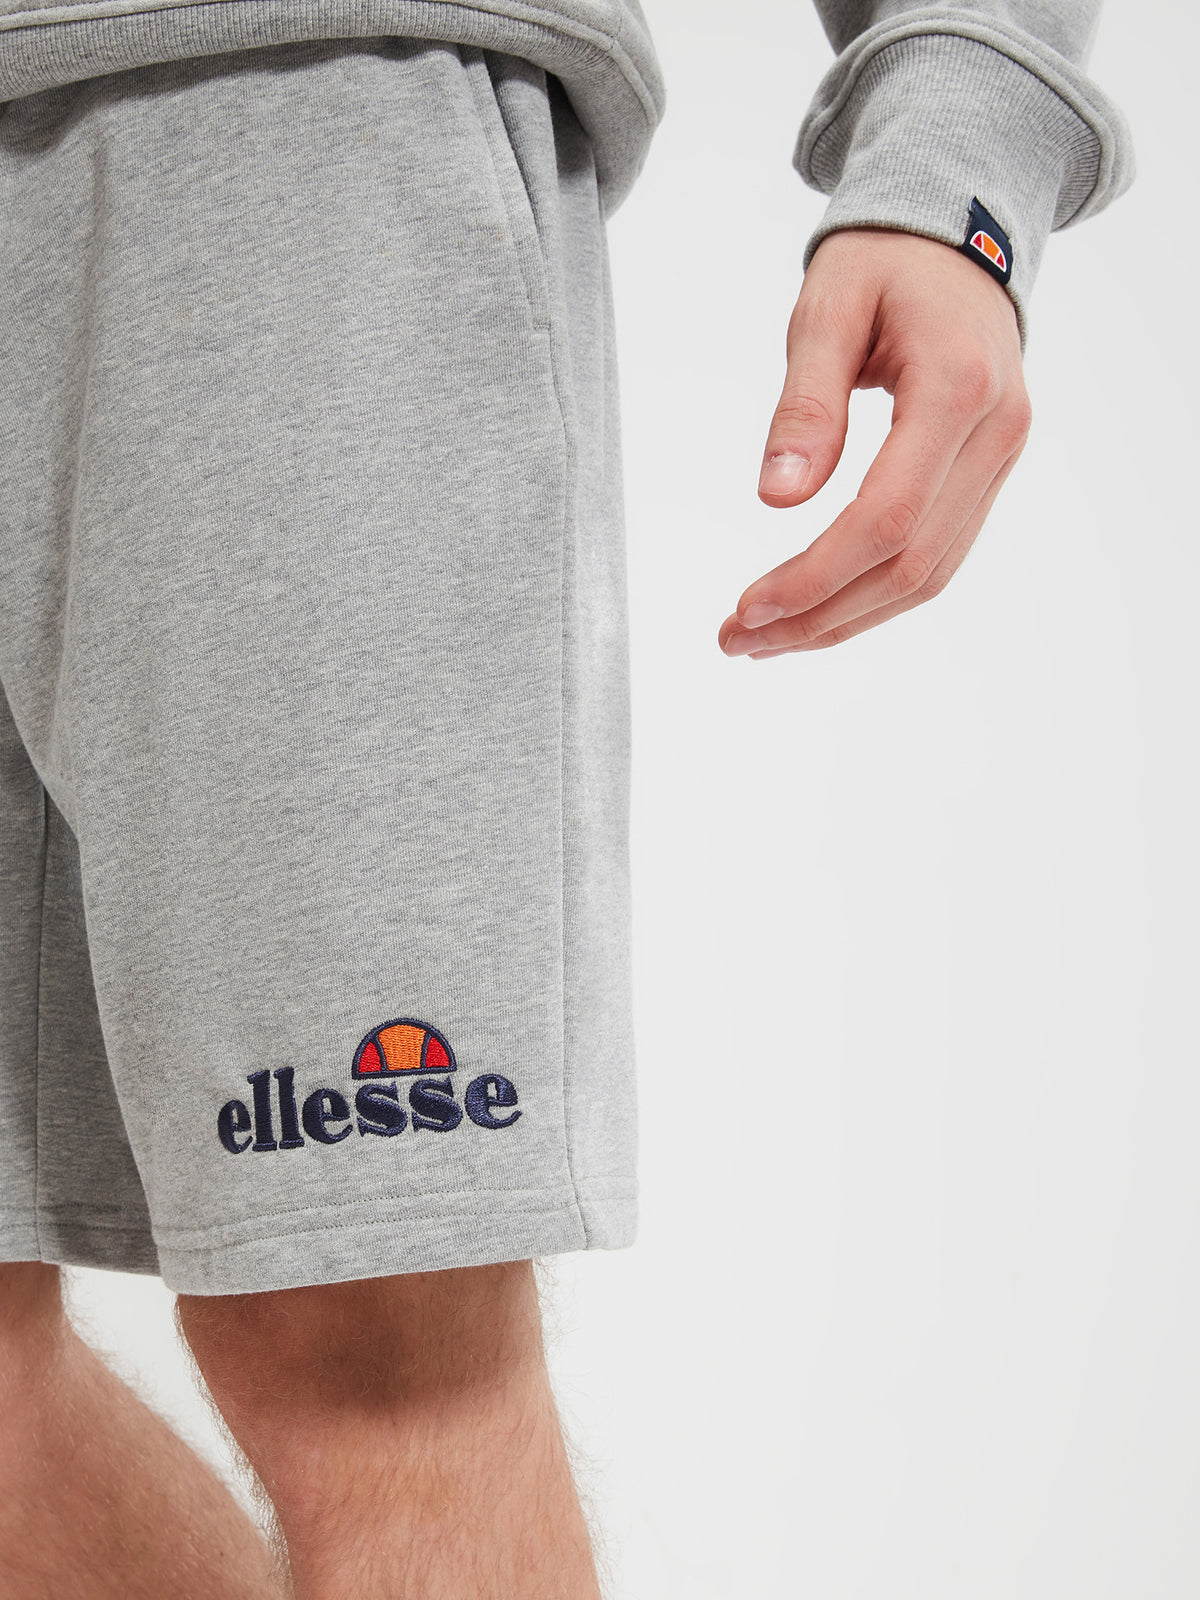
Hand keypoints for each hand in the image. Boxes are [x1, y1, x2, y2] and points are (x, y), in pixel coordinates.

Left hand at [718, 227, 1031, 657]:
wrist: (960, 239)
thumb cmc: (885, 263)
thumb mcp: (827, 309)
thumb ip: (805, 404)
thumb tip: (777, 500)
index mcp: (959, 387)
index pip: (887, 516)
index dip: (816, 576)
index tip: (748, 608)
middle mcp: (996, 434)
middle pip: (909, 564)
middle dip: (818, 616)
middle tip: (736, 640)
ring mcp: (1001, 460)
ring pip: (928, 576)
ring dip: (842, 621)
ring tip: (763, 640)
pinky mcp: (988, 476)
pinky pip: (936, 557)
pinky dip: (871, 596)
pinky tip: (814, 610)